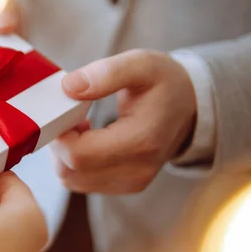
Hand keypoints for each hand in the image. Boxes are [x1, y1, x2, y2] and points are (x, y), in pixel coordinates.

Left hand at [53, 50, 196, 193]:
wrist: (191, 107)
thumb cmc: (164, 83)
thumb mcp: (141, 64)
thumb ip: (106, 73)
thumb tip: (69, 87)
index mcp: (141, 141)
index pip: (78, 154)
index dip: (59, 134)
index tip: (62, 110)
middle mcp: (137, 171)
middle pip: (70, 171)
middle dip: (58, 142)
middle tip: (67, 115)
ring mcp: (131, 183)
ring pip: (71, 179)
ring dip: (63, 153)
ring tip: (78, 125)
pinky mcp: (124, 187)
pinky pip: (81, 182)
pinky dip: (73, 162)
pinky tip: (86, 138)